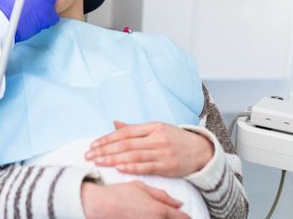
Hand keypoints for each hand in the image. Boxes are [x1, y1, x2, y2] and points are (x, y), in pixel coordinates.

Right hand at [81, 181, 188, 218]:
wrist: (100, 205)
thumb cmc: (119, 194)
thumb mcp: (141, 188)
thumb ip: (162, 195)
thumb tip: (179, 203)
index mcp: (159, 210)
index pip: (183, 218)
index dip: (185, 216)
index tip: (185, 215)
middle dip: (175, 218)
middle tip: (172, 214)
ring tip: (155, 214)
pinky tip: (147, 216)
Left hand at [86, 121, 214, 176]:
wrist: (202, 151)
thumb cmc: (175, 139)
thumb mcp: (156, 128)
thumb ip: (134, 129)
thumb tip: (114, 123)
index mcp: (152, 127)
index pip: (125, 132)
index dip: (107, 138)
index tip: (93, 145)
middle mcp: (156, 138)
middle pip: (126, 144)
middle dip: (105, 150)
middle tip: (90, 155)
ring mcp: (162, 152)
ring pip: (134, 155)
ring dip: (114, 159)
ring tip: (99, 162)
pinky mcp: (168, 166)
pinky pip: (147, 167)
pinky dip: (132, 167)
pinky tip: (119, 168)